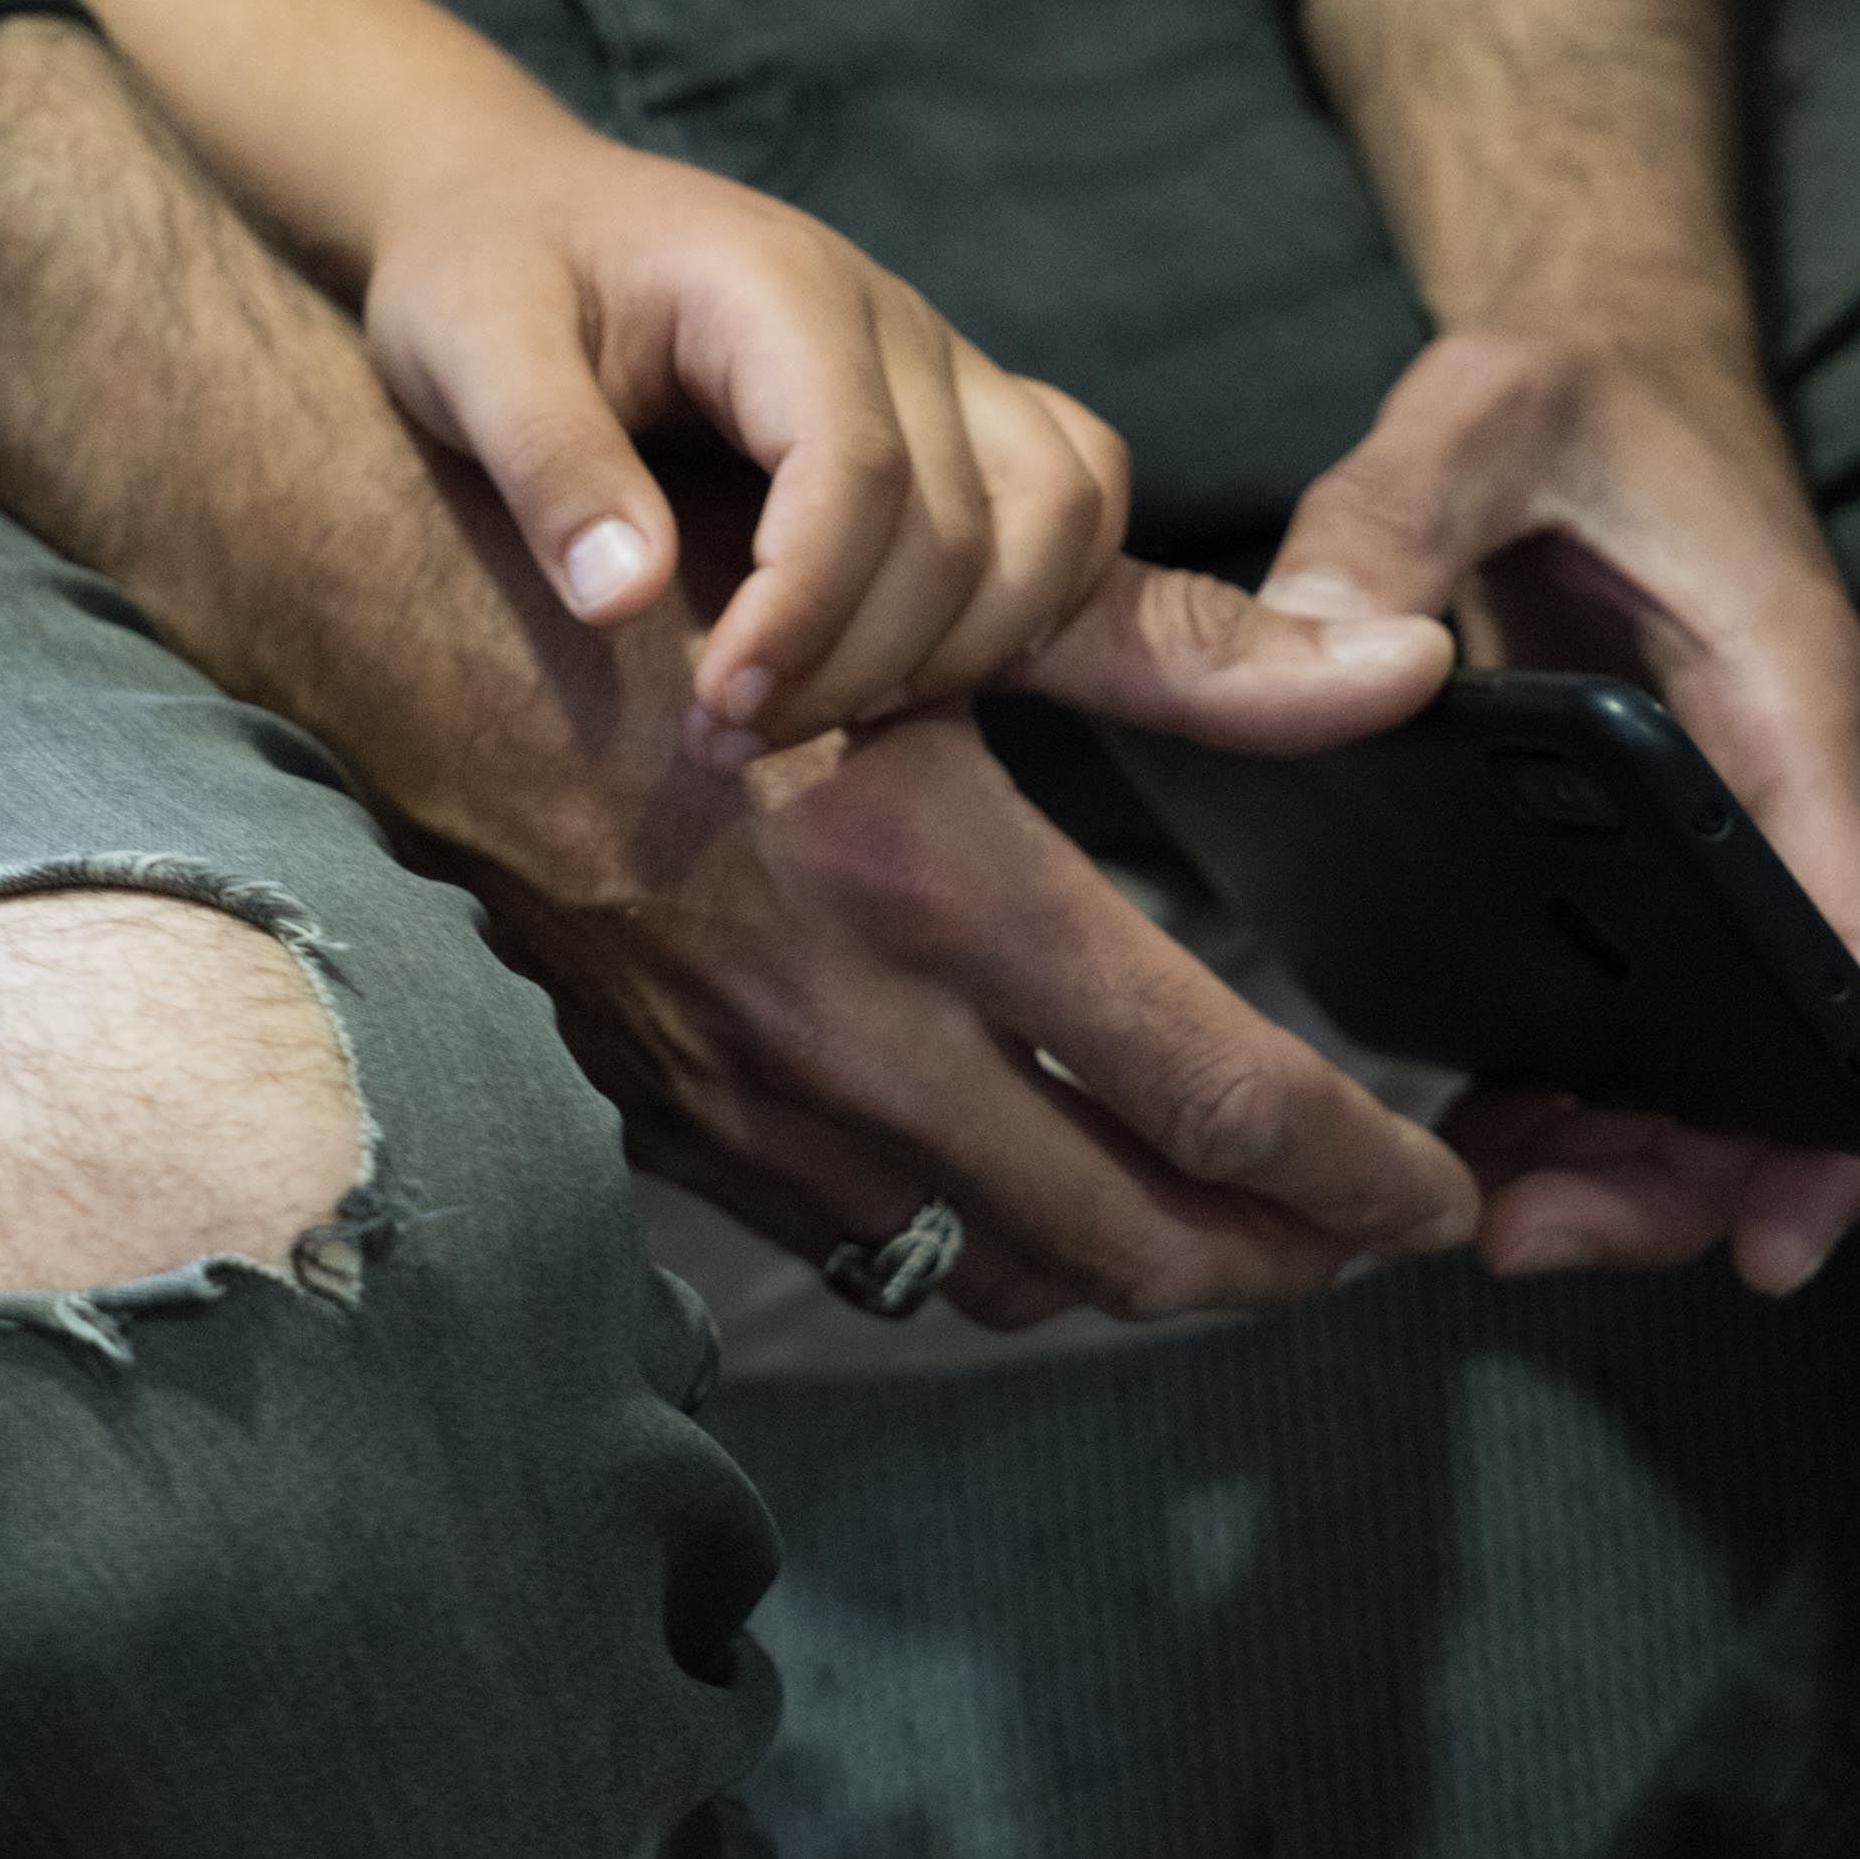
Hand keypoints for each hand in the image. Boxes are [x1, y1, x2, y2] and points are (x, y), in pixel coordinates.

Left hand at [359, 124, 1126, 767]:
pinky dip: (1033, 602)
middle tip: (725, 742)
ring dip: (962, 652)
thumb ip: (546, 461)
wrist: (525, 212)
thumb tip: (624, 598)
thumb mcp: (465, 348)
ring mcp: (945, 365)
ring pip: (1057, 519)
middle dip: (858, 667)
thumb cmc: (488, 276)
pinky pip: (1076, 499)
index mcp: (780, 288)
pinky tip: (908, 672)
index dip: (805, 614)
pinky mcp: (959, 413)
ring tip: (816, 717)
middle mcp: (895, 321)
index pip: (855, 470)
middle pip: (961, 526)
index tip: (716, 713)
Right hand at [436, 545, 1481, 1326]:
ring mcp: (756, 1106)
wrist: (421, 645)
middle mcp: (857, 1034)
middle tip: (1362, 1238)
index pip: (1224, 1102)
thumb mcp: (945, 600)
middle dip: (1282, 1261)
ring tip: (1222, 1230)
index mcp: (946, 890)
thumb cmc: (694, 581)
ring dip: (1137, 1272)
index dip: (1365, 1173)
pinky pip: (870, 1254)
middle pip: (1137, 1242)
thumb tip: (1393, 673)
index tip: (1438, 1192)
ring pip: (1005, 1277)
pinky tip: (1031, 1195)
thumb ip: (1179, 654)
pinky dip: (985, 1253)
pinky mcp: (680, 1130)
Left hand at [1258, 329, 1859, 1296]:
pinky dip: (1584, 1086)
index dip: (1842, 1111)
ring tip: (1488, 1215)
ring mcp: (1719, 829)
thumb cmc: (1572, 386)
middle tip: (1525, 1241)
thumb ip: (1395, 514)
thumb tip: (1324, 645)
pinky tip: (1482, 1130)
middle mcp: (1779, 790)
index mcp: (1786, 705)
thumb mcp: (1481, 410)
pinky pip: (1647, 1002)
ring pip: (1719, 1047)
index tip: (1778, 1242)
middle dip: (1688, 1174)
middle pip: (1790, 1046)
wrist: (1598, 357)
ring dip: (1628, 1151)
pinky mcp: (1649, 846)